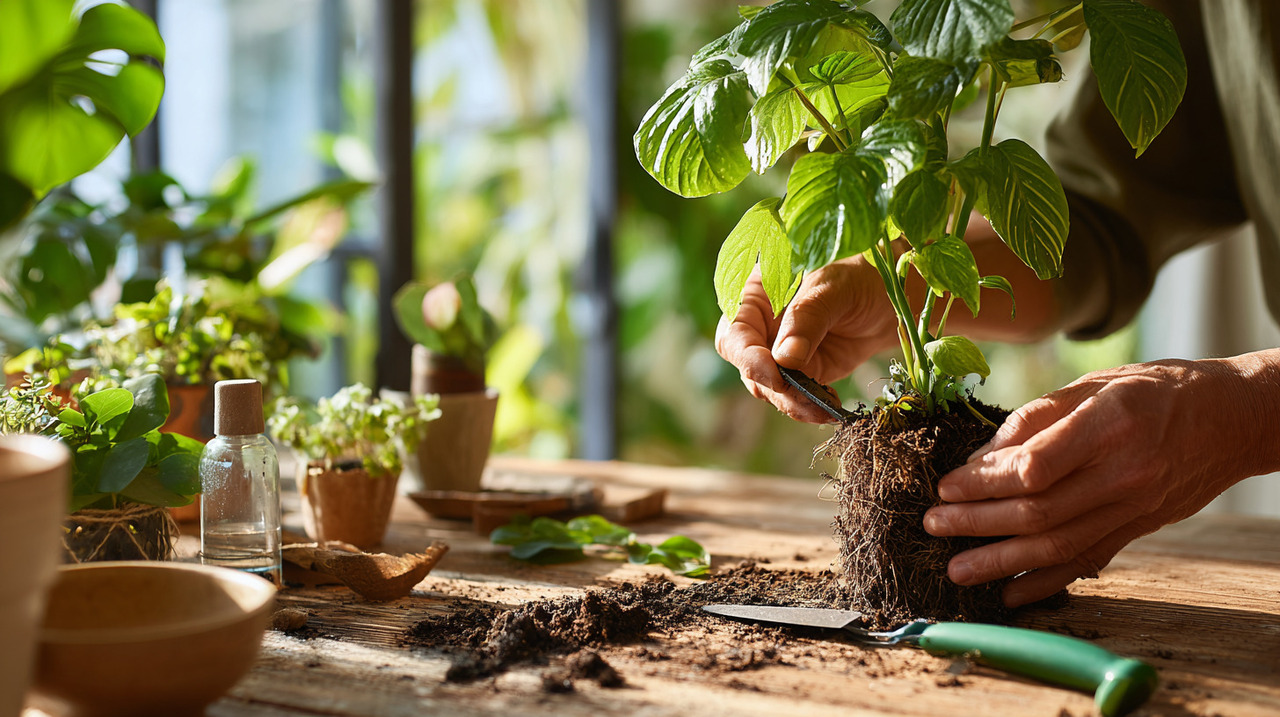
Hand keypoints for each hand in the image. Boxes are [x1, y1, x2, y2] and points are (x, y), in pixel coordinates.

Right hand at [714, 259, 899, 422]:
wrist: (897, 293)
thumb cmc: (863, 272)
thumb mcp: (836, 286)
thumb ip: (808, 317)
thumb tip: (784, 359)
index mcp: (757, 294)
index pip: (734, 331)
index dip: (747, 356)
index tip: (775, 375)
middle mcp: (763, 325)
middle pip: (748, 366)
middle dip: (774, 387)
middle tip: (807, 398)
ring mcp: (781, 351)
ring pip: (770, 388)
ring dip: (794, 403)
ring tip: (825, 407)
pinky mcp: (804, 372)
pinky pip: (796, 396)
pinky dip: (810, 407)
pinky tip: (832, 407)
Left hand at [922, 359, 1257, 606]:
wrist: (1230, 419)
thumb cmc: (1153, 390)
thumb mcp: (1092, 385)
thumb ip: (1034, 419)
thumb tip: (981, 458)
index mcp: (1108, 427)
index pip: (1034, 468)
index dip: (982, 482)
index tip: (946, 486)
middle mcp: (1123, 474)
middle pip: (1038, 513)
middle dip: (977, 524)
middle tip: (933, 526)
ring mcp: (1133, 508)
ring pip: (1057, 546)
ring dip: (1001, 563)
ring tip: (958, 570)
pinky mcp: (1137, 530)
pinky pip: (1085, 563)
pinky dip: (1045, 583)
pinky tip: (1010, 595)